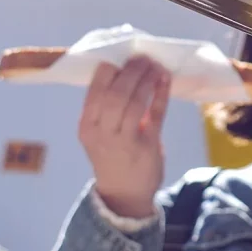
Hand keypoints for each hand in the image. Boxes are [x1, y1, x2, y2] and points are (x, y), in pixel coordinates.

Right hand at [78, 56, 170, 218]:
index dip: (110, 69)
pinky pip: (156, 114)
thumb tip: (125, 70)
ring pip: (135, 102)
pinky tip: (165, 80)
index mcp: (86, 125)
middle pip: (116, 93)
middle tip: (143, 58)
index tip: (122, 56)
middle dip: (131, 71)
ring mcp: (123, 141)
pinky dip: (161, 94)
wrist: (123, 195)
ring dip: (147, 80)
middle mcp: (101, 133)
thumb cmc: (112, 156)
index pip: (95, 90)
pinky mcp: (146, 147)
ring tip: (155, 66)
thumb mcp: (99, 133)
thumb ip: (107, 107)